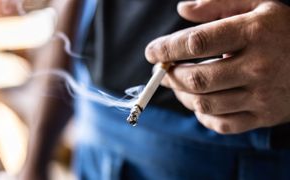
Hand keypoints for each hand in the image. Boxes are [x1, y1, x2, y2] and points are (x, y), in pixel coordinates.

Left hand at [145, 1, 289, 133]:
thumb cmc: (283, 30)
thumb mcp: (257, 4)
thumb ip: (218, 4)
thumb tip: (182, 10)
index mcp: (254, 33)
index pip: (197, 43)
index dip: (167, 48)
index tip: (151, 52)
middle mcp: (258, 67)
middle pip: (198, 78)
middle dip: (169, 76)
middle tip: (159, 71)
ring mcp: (262, 96)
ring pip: (206, 104)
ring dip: (181, 96)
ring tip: (175, 84)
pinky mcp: (264, 117)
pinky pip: (223, 124)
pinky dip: (202, 116)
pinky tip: (198, 103)